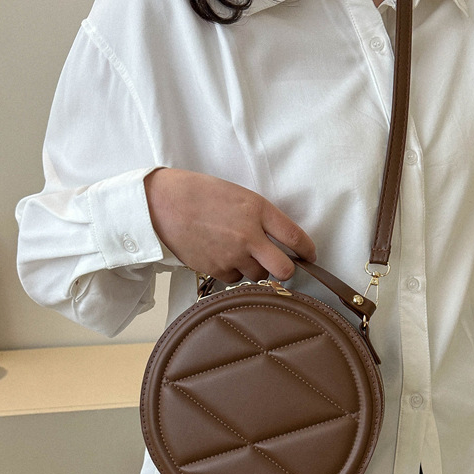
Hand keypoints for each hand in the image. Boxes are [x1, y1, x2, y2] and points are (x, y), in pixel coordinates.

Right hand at [144, 168, 315, 282]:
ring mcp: (233, 255)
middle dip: (288, 272)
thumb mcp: (237, 195)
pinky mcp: (216, 269)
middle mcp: (249, 235)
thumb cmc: (198, 194)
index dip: (308, 250)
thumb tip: (277, 239)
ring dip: (255, 269)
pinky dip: (232, 272)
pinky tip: (220, 255)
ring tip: (238, 252)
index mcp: (257, 210)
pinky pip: (235, 279)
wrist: (162, 205)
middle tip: (284, 268)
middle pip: (284, 269)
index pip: (295, 236)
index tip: (311, 256)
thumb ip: (259, 216)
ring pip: (258, 276)